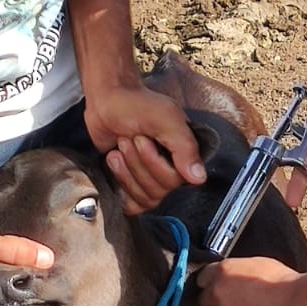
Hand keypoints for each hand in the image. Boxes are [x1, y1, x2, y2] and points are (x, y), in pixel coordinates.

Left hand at [85, 82, 206, 213]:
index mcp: (184, 155)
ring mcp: (150, 180)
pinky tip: (113, 161)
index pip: (176, 180)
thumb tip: (198, 178)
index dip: (154, 163)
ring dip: (126, 171)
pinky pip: (132, 205)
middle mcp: (171, 170)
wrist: (107, 100)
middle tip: (128, 140)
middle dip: (137, 164)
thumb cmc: (137, 105)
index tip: (141, 138)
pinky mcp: (131, 185)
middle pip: (159, 191)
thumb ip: (185, 147)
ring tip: (119, 147)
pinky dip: (121, 185)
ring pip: (145, 198)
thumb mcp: (166, 119)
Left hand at [198, 257, 304, 305]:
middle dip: (215, 304)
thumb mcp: (259, 264)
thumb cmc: (286, 283)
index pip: (202, 279)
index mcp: (223, 270)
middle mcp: (217, 290)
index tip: (217, 291)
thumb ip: (240, 271)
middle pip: (203, 301)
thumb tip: (237, 279)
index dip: (211, 286)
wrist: (298, 304)